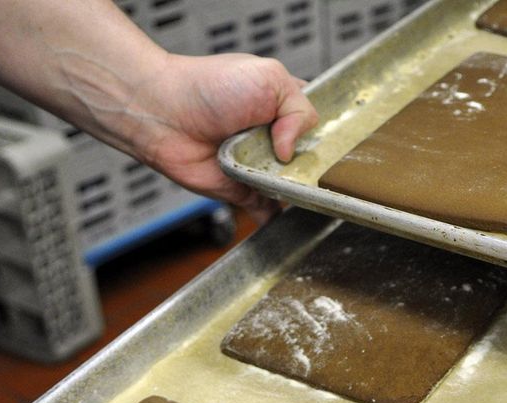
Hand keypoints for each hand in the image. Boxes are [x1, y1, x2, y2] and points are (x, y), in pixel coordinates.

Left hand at [116, 52, 318, 223]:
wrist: (164, 113)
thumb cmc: (208, 87)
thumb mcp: (270, 78)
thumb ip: (299, 110)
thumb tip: (291, 153)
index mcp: (286, 109)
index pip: (321, 128)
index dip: (332, 138)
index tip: (342, 148)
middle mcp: (276, 140)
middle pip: (313, 163)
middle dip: (318, 169)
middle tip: (316, 171)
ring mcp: (262, 168)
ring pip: (296, 189)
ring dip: (301, 193)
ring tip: (302, 190)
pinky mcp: (245, 193)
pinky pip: (271, 211)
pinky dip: (281, 218)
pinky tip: (294, 220)